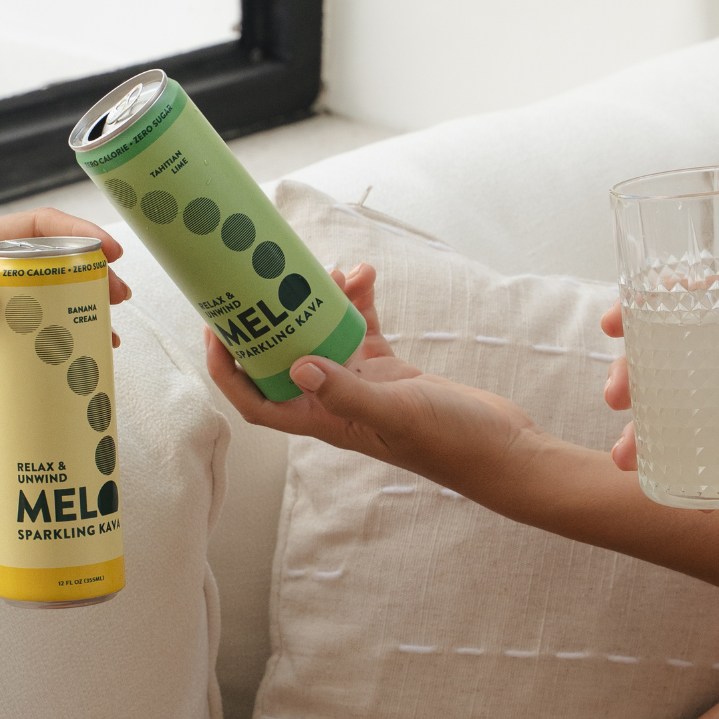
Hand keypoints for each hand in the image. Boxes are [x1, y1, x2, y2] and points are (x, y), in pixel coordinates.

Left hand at [206, 264, 550, 504]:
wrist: (501, 448)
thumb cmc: (450, 444)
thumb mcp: (395, 414)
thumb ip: (347, 393)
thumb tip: (298, 365)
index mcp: (325, 421)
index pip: (257, 400)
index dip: (228, 369)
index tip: (216, 327)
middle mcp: (335, 404)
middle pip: (284, 359)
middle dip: (274, 319)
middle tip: (268, 278)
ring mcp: (363, 386)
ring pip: (325, 336)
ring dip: (323, 302)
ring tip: (338, 270)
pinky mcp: (389, 372)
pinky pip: (362, 330)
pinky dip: (360, 303)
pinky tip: (367, 277)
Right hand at [602, 293, 718, 478]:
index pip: (681, 306)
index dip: (639, 310)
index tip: (614, 324)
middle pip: (658, 359)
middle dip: (626, 374)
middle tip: (617, 394)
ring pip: (664, 408)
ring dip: (635, 427)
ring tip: (625, 452)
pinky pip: (689, 451)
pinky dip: (662, 462)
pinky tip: (646, 475)